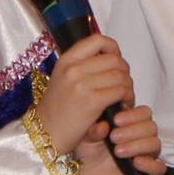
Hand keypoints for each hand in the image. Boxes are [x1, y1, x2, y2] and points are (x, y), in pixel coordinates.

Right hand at [35, 35, 133, 154]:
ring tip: (125, 96)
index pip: (97, 40)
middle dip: (125, 72)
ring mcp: (82, 84)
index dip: (113, 48)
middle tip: (124, 84)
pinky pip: (120, 91)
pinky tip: (123, 104)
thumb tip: (110, 57)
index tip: (117, 59)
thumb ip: (82, 66)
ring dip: (128, 86)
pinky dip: (127, 97)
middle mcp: (73, 69)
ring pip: (120, 76)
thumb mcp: (62, 78)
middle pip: (114, 60)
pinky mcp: (92, 101)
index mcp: (67, 60)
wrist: (45, 134)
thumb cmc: (57, 109)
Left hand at [75, 105, 167, 174]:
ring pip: (155, 144)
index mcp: (130, 123)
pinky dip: (150, 164)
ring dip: (137, 146)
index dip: (132, 114)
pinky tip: (136, 162)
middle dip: (132, 130)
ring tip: (118, 151)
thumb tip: (104, 125)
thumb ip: (94, 128)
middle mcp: (141, 137)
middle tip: (113, 137)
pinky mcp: (146, 173)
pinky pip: (159, 168)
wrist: (85, 174)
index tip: (116, 120)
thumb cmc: (88, 151)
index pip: (144, 112)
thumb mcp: (86, 135)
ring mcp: (145, 154)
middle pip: (151, 126)